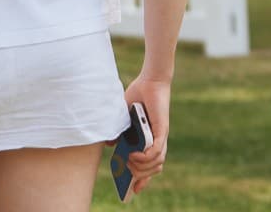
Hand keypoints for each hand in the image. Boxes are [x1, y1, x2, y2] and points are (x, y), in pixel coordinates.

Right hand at [124, 74, 170, 194]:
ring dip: (143, 167)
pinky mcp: (162, 130)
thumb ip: (117, 129)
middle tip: (127, 173)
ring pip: (157, 163)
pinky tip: (135, 155)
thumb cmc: (137, 97)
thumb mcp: (122, 116)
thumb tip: (109, 143)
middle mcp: (157, 141)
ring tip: (130, 162)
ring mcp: (161, 137)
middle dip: (140, 176)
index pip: (150, 165)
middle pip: (155, 168)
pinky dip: (147, 157)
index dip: (143, 179)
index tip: (134, 189)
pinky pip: (157, 151)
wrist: (149, 81)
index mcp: (149, 140)